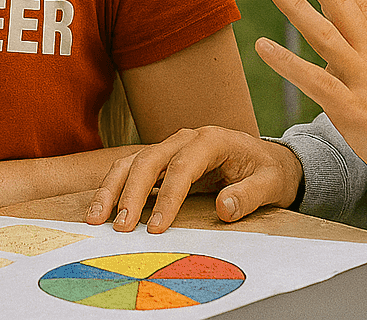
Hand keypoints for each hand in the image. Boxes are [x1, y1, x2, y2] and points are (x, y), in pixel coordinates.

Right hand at [83, 126, 302, 232]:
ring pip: (132, 161)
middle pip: (149, 159)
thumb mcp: (270, 183)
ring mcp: (171, 147)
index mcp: (212, 140)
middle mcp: (185, 138)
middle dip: (130, 192)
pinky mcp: (162, 159)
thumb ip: (249, 195)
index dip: (167, 197)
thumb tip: (225, 209)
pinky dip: (114, 187)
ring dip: (112, 188)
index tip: (156, 228)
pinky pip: (132, 169)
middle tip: (120, 226)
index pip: (182, 167)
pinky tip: (101, 208)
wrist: (266, 158)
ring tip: (96, 217)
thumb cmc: (267, 170)